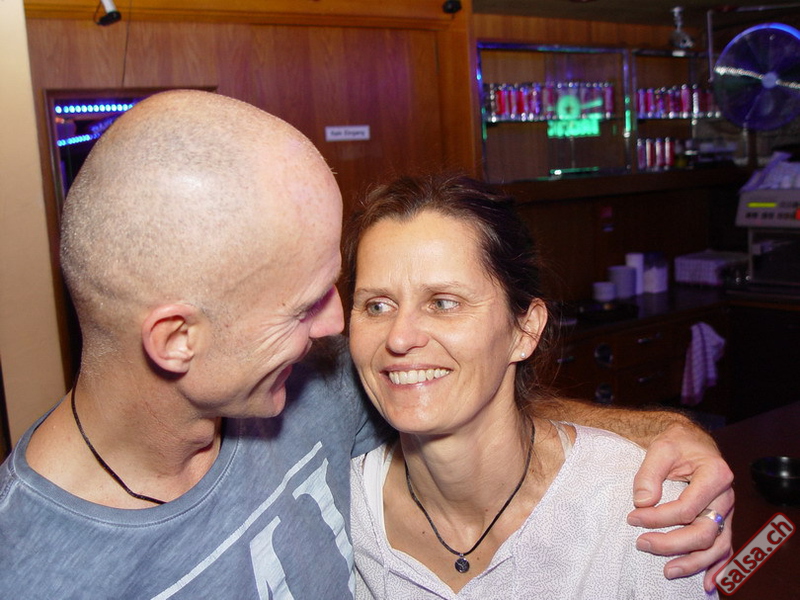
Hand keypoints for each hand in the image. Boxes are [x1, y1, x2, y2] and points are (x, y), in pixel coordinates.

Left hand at [626, 420, 733, 591]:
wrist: (691, 441)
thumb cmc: (677, 443)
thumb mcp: (660, 448)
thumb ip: (649, 473)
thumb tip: (642, 502)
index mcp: (716, 475)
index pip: (687, 508)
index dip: (658, 518)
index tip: (633, 517)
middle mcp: (726, 496)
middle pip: (704, 531)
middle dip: (672, 543)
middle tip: (642, 544)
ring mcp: (726, 511)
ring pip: (717, 545)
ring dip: (693, 562)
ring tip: (668, 571)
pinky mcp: (722, 520)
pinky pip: (725, 547)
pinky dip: (718, 567)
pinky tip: (708, 583)